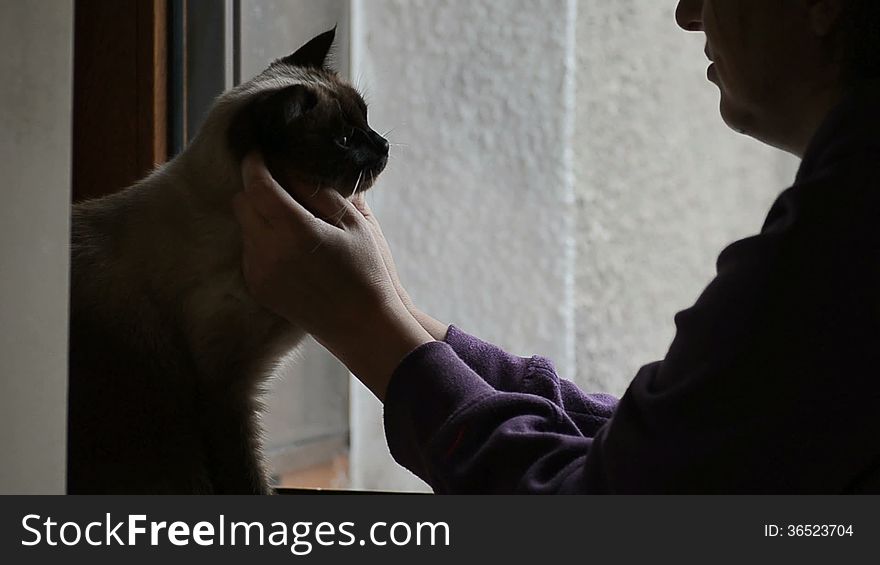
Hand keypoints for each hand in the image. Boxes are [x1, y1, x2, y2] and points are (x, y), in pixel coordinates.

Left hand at [232, 152, 432, 399]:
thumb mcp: (355, 223)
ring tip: (292, 218)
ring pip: (243, 226)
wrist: (362, 326)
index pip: (257, 184)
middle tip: (280, 184)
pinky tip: (290, 247)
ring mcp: (260, 272)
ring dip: (259, 214)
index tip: (261, 151)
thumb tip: (291, 167)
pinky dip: (262, 240)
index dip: (255, 162)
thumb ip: (319, 192)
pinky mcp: (258, 288)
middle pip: (242, 202)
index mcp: (294, 230)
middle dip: (256, 187)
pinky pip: (249, 251)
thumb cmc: (367, 271)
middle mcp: (269, 251)